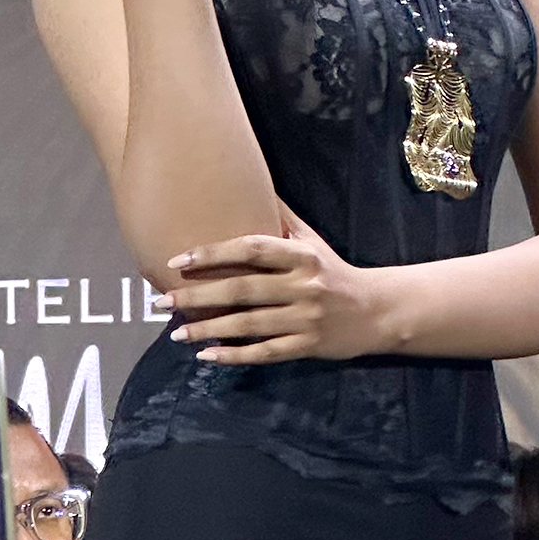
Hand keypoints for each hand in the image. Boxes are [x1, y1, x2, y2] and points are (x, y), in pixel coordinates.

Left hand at [156, 205, 382, 362]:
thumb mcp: (312, 239)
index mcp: (301, 255)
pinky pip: (265, 352)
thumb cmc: (334, 270)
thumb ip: (281, 218)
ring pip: (249, 324)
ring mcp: (305, 318)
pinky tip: (207, 356)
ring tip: (176, 333)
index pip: (252, 249)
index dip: (214, 253)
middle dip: (199, 296)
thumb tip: (252, 184)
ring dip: (209, 329)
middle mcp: (303, 285)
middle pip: (243, 289)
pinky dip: (234, 355)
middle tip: (162, 301)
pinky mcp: (307, 346)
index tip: (178, 260)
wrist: (376, 310)